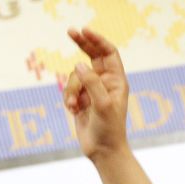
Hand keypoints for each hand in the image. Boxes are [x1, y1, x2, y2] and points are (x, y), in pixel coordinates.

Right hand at [63, 28, 129, 160]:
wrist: (103, 151)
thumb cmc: (110, 129)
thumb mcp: (103, 105)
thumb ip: (92, 83)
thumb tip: (79, 65)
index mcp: (116, 81)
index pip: (108, 53)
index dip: (97, 40)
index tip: (84, 31)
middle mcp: (105, 83)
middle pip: (92, 56)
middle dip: (81, 45)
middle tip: (70, 31)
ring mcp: (91, 91)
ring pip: (75, 77)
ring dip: (71, 89)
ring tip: (75, 105)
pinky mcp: (80, 100)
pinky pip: (69, 90)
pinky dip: (68, 98)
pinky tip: (73, 110)